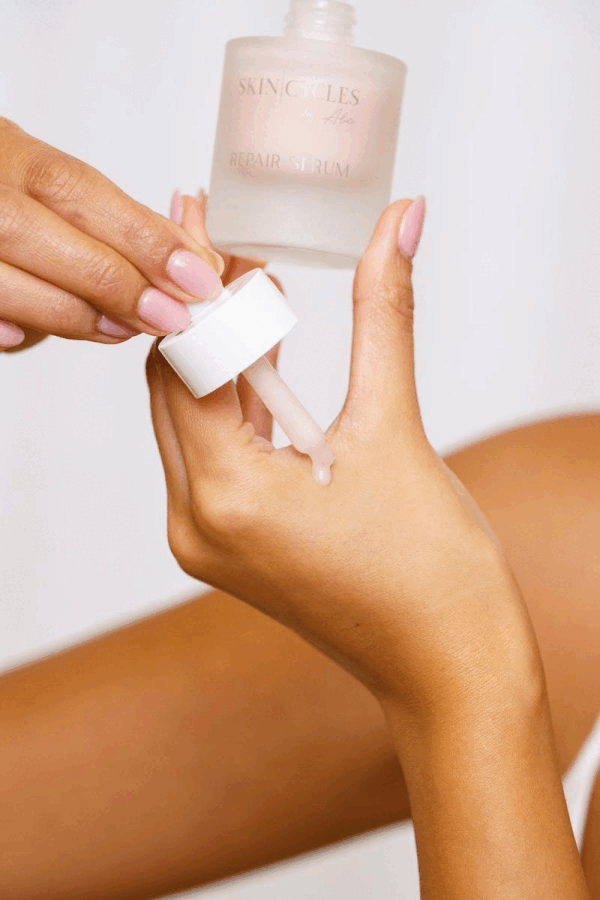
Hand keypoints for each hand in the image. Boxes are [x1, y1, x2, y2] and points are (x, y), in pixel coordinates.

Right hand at [0, 118, 223, 351]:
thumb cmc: (18, 210)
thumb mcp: (65, 202)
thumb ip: (124, 228)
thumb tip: (198, 266)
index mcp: (9, 153)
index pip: (74, 187)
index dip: (139, 237)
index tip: (194, 277)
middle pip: (30, 230)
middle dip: (110, 281)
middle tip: (167, 314)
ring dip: (68, 311)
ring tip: (121, 330)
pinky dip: (1, 326)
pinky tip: (28, 337)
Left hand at [147, 198, 542, 717]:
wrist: (447, 666)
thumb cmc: (431, 572)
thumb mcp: (397, 427)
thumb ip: (384, 314)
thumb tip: (396, 223)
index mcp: (224, 495)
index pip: (184, 358)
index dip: (198, 281)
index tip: (202, 212)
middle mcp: (195, 520)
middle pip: (174, 384)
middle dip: (204, 310)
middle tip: (231, 239)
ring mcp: (208, 537)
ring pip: (191, 417)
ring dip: (221, 354)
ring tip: (254, 286)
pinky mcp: (230, 543)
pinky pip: (214, 452)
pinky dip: (236, 402)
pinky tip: (267, 356)